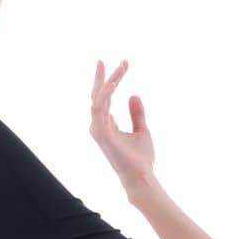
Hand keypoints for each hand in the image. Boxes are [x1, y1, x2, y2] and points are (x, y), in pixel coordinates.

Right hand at [89, 59, 156, 195]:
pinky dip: (107, 93)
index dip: (108, 81)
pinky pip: (100, 107)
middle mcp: (99, 126)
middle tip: (106, 61)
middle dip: (102, 77)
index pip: (104, 98)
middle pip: (97, 96)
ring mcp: (99, 129)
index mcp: (106, 125)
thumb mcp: (142, 130)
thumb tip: (134, 94)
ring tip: (122, 68)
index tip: (118, 65)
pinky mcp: (102, 133)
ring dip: (109, 81)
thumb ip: (137, 114)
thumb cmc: (140, 159)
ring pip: (99, 98)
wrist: (142, 177)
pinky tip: (115, 82)